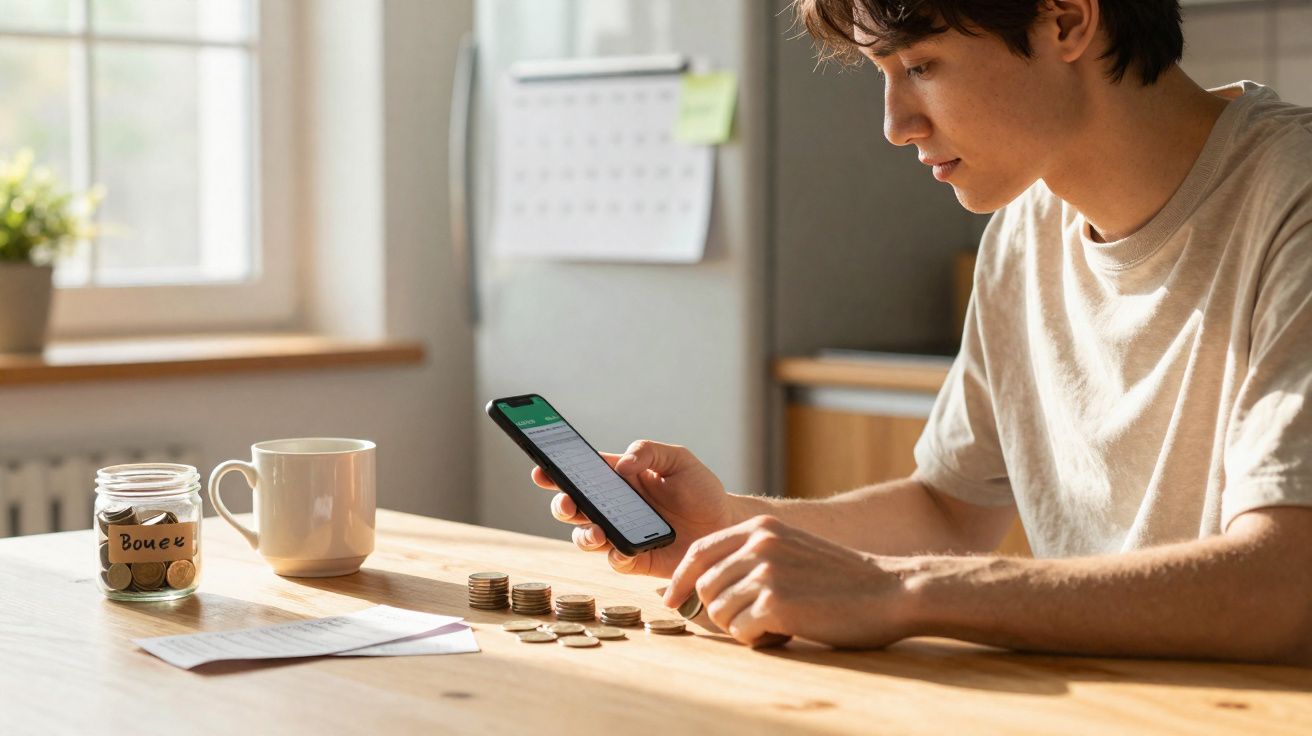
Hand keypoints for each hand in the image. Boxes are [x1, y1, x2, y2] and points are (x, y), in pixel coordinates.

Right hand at [531, 440, 740, 577]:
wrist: (725, 525)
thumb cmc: (701, 489)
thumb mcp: (679, 459)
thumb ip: (649, 452)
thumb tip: (621, 465)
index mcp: (618, 478)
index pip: (581, 472)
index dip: (556, 470)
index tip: (541, 467)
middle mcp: (614, 506)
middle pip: (573, 506)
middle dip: (562, 504)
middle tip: (567, 502)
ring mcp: (621, 534)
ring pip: (585, 536)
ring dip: (583, 533)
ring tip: (596, 531)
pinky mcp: (635, 559)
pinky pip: (614, 560)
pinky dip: (614, 555)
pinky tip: (622, 549)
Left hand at [662, 515, 916, 647]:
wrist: (890, 591)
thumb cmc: (842, 579)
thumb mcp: (792, 549)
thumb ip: (752, 557)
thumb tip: (702, 587)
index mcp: (760, 528)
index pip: (699, 551)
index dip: (680, 579)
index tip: (672, 600)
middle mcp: (758, 544)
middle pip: (705, 587)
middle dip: (721, 612)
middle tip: (756, 621)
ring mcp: (765, 572)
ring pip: (720, 613)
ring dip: (744, 628)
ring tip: (779, 624)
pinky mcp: (775, 603)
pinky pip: (742, 632)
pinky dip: (760, 639)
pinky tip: (788, 632)